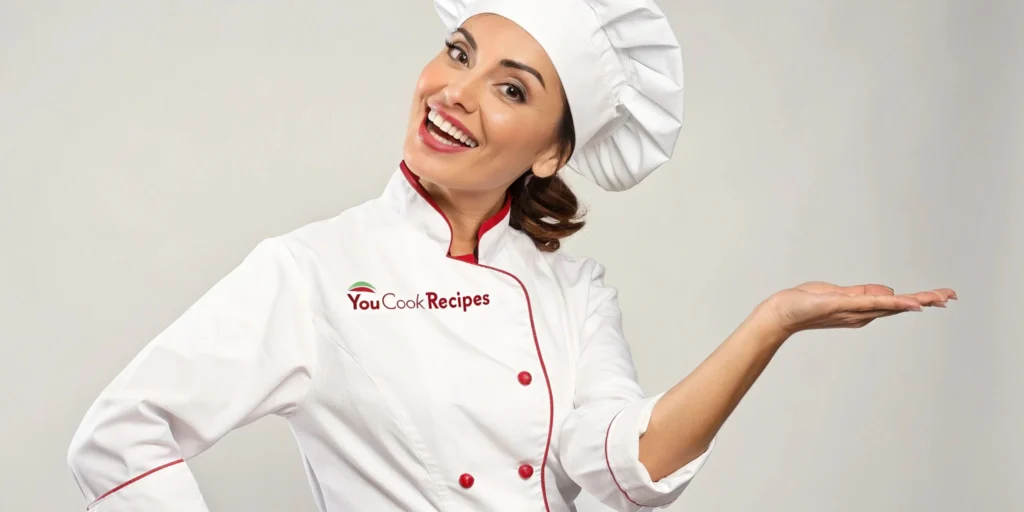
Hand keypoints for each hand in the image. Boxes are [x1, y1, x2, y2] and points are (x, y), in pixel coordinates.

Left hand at [759, 281, 956, 336]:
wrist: (783, 311)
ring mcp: (856, 311)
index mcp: (863, 309)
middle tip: (952, 296)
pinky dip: (893, 302)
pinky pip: (873, 303)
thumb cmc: (807, 303)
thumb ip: (863, 293)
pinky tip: (909, 302)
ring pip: (892, 305)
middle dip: (927, 300)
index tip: (942, 297)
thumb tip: (888, 291)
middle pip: (901, 306)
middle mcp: (863, 314)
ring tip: (941, 298)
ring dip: (918, 300)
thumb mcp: (839, 293)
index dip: (919, 300)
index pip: (896, 303)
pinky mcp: (845, 305)